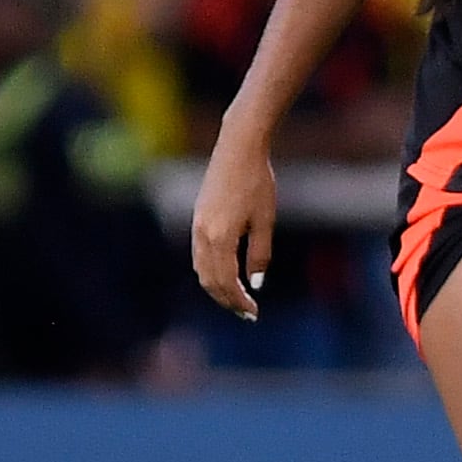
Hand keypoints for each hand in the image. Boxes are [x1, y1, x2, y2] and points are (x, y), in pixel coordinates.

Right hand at [189, 129, 275, 316]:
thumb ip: (259, 254)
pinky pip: (199, 255)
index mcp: (220, 237)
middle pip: (209, 280)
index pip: (226, 282)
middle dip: (227, 300)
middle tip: (246, 312)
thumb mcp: (265, 220)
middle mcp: (203, 235)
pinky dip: (210, 271)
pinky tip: (225, 274)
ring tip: (236, 298)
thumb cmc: (257, 181)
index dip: (239, 302)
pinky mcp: (198, 218)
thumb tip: (254, 284)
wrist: (237, 148)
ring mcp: (197, 226)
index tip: (253, 313)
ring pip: (200, 269)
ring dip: (216, 288)